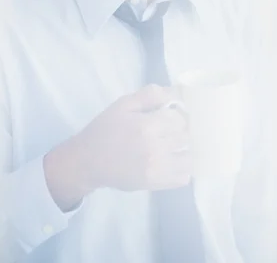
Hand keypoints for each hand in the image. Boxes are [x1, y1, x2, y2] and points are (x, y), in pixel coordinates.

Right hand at [44, 85, 190, 210]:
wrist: (87, 162)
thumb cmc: (105, 129)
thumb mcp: (123, 104)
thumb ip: (150, 95)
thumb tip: (175, 92)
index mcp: (146, 125)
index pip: (179, 118)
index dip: (175, 115)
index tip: (166, 116)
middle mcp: (155, 148)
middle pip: (185, 136)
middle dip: (178, 131)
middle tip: (167, 131)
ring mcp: (156, 169)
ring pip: (188, 158)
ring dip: (183, 150)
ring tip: (171, 146)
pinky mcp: (155, 184)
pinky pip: (183, 178)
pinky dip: (182, 169)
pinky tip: (171, 161)